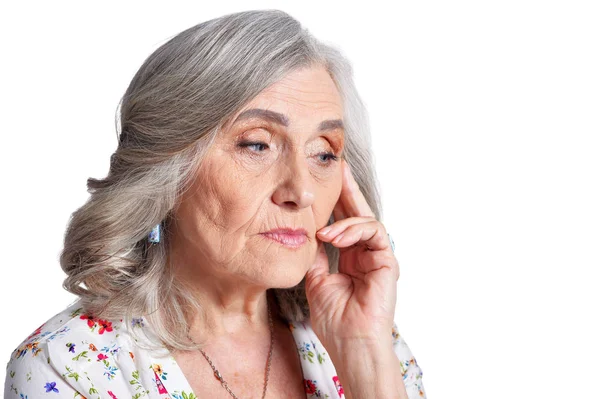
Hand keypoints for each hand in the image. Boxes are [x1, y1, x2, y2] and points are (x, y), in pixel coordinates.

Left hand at [304, 159, 398, 350]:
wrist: (349, 342)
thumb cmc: (334, 318)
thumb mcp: (316, 279)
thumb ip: (315, 255)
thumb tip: (306, 232)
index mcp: (350, 257)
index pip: (342, 222)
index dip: (334, 201)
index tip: (322, 181)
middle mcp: (365, 253)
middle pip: (357, 212)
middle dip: (346, 189)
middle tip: (337, 166)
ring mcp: (378, 256)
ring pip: (366, 219)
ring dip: (343, 220)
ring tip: (322, 231)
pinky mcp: (388, 260)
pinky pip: (373, 232)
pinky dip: (353, 230)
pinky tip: (333, 237)